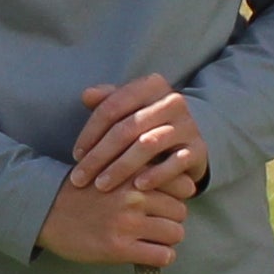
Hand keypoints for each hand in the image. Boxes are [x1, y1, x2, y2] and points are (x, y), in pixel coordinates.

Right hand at [36, 164, 189, 267]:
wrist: (46, 211)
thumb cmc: (79, 190)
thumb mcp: (110, 168)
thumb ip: (138, 172)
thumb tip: (175, 184)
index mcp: (133, 174)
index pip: (182, 184)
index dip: (179, 195)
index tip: (168, 201)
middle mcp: (134, 196)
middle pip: (181, 211)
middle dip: (172, 219)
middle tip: (157, 224)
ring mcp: (128, 223)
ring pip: (175, 234)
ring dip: (167, 239)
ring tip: (152, 239)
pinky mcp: (120, 248)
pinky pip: (162, 255)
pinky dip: (161, 256)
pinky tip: (149, 253)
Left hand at [72, 75, 209, 204]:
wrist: (187, 141)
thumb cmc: (146, 124)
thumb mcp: (128, 109)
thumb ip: (107, 100)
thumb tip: (86, 95)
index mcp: (152, 85)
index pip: (113, 106)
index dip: (90, 132)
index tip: (75, 155)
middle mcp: (172, 101)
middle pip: (127, 127)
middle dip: (100, 155)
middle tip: (80, 177)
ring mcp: (188, 125)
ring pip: (147, 145)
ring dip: (120, 167)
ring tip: (101, 185)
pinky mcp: (198, 149)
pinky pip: (175, 162)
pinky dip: (155, 175)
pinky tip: (137, 187)